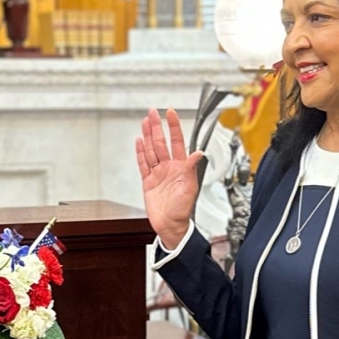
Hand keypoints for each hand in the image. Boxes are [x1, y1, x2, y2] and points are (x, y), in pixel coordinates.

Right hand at [135, 107, 206, 248]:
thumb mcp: (190, 188)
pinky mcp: (148, 181)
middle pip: (161, 142)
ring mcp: (158, 173)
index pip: (177, 141)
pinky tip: (139, 143)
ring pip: (151, 150)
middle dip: (156, 127)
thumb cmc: (182, 210)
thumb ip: (192, 168)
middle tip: (152, 113)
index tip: (170, 114)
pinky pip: (143, 164)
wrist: (170, 225)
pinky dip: (140, 153)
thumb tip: (199, 153)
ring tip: (145, 123)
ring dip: (148, 136)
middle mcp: (169, 168)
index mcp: (180, 167)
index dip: (173, 127)